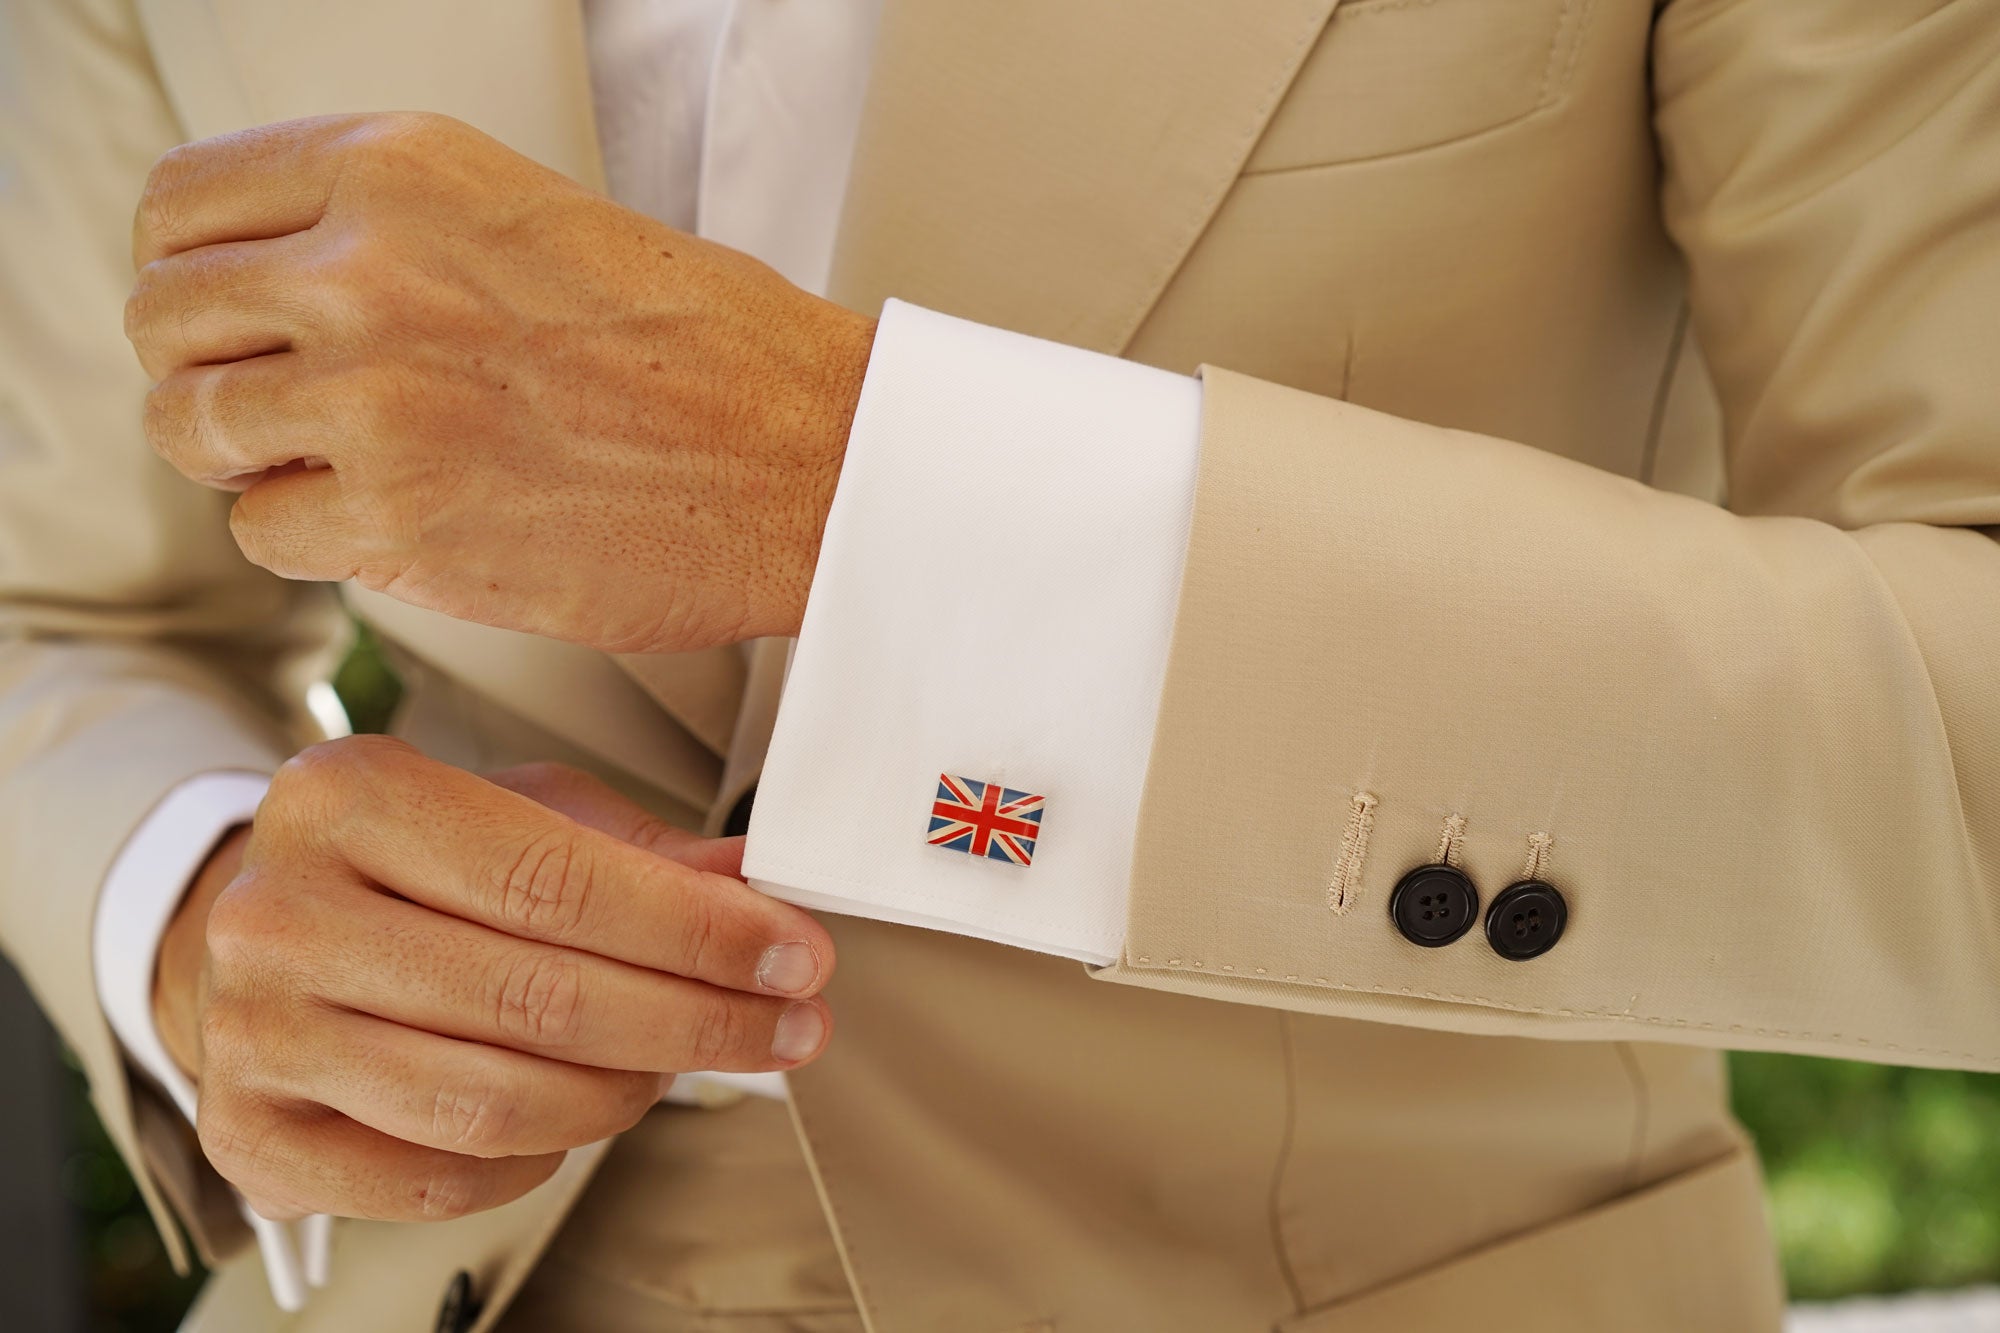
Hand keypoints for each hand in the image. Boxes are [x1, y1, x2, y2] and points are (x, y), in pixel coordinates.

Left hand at [125, 113, 875, 653]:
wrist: (808, 457)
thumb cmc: (713, 350)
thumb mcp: (534, 216)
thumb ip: (393, 232)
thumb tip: (283, 284)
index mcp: (400, 167)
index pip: (183, 204)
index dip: (194, 269)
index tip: (226, 311)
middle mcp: (365, 269)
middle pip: (165, 319)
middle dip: (211, 369)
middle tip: (277, 402)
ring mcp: (372, 399)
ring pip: (194, 432)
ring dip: (252, 459)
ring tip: (339, 467)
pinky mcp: (398, 519)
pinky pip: (263, 534)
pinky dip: (314, 538)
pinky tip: (394, 521)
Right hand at [151, 738, 833, 1222]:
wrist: (273, 933)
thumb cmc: (409, 864)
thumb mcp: (519, 811)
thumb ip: (637, 852)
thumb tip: (755, 889)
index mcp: (348, 794)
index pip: (554, 879)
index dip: (696, 930)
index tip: (794, 955)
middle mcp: (279, 911)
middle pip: (536, 998)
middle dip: (695, 1021)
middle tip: (786, 1026)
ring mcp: (254, 1031)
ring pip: (493, 1102)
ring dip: (625, 1093)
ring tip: (678, 1065)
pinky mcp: (251, 1137)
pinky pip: (440, 1180)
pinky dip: (537, 1159)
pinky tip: (576, 1112)